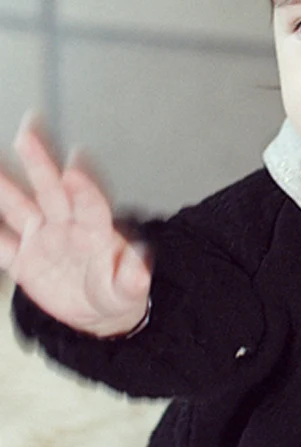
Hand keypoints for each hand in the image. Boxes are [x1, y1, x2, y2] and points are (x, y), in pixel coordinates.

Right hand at [0, 115, 150, 336]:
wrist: (97, 310)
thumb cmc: (116, 291)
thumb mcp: (128, 290)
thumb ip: (130, 279)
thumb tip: (140, 270)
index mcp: (96, 231)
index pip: (90, 205)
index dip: (83, 189)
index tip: (74, 171)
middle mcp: (67, 226)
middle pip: (52, 190)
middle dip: (40, 163)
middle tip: (28, 135)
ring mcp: (43, 239)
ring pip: (19, 207)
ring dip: (4, 186)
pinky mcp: (23, 259)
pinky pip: (0, 243)